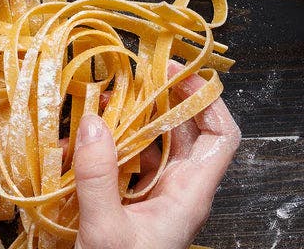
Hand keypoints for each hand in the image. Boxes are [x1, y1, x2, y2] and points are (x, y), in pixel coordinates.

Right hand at [73, 61, 240, 248]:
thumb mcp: (105, 229)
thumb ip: (98, 176)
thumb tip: (93, 121)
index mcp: (190, 195)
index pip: (221, 136)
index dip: (207, 99)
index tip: (176, 73)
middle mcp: (180, 189)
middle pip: (185, 131)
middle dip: (160, 100)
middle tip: (133, 76)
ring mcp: (157, 194)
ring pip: (154, 143)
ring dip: (129, 121)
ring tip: (102, 106)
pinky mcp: (134, 200)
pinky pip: (129, 161)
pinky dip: (109, 146)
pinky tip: (82, 145)